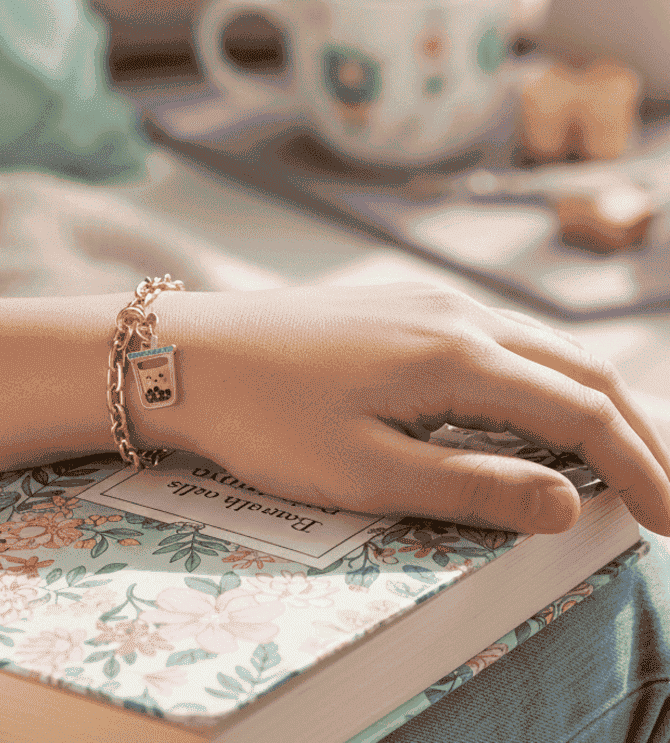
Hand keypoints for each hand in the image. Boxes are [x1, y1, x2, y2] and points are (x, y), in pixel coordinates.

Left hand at [169, 283, 669, 535]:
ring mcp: (425, 303)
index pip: (583, 410)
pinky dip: (538, 382)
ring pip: (538, 350)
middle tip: (663, 498)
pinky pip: (495, 342)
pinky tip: (531, 416)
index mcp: (457, 354)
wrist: (186, 350)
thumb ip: (471, 486)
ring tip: (615, 462)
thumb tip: (571, 503)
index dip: (642, 468)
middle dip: (634, 433)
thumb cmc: (264, 417)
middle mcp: (455, 314)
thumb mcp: (365, 469)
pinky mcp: (397, 310)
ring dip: (588, 404)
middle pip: (578, 369)